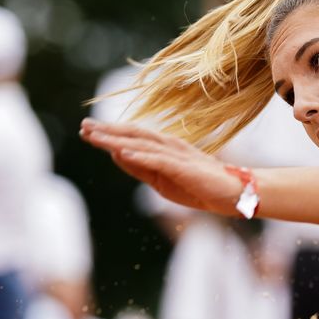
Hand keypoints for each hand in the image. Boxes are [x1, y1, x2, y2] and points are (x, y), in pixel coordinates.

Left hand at [80, 118, 240, 216]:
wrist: (235, 192)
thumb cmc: (200, 187)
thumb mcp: (162, 180)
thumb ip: (140, 167)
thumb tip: (116, 154)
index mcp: (164, 148)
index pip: (132, 137)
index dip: (109, 132)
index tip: (87, 130)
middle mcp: (169, 146)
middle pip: (133, 135)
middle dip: (108, 131)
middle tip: (84, 126)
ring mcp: (177, 155)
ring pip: (141, 144)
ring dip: (117, 139)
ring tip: (95, 136)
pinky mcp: (184, 167)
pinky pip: (158, 160)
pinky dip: (139, 155)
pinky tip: (121, 152)